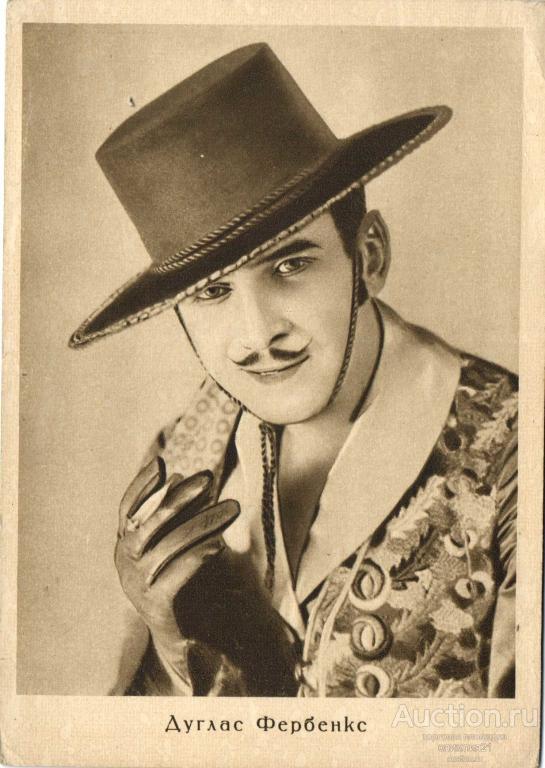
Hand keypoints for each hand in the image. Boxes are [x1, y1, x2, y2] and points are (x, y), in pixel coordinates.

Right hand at [114, 457, 239, 655]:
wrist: (184, 634)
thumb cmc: (181, 578)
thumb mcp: (177, 541)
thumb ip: (176, 514)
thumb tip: (179, 476)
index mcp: (125, 543)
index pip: (127, 508)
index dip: (142, 485)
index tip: (161, 463)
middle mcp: (124, 562)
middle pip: (149, 522)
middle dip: (180, 498)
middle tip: (208, 478)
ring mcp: (137, 584)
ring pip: (168, 545)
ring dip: (201, 523)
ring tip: (230, 509)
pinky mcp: (155, 604)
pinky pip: (175, 574)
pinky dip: (197, 556)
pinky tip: (218, 544)